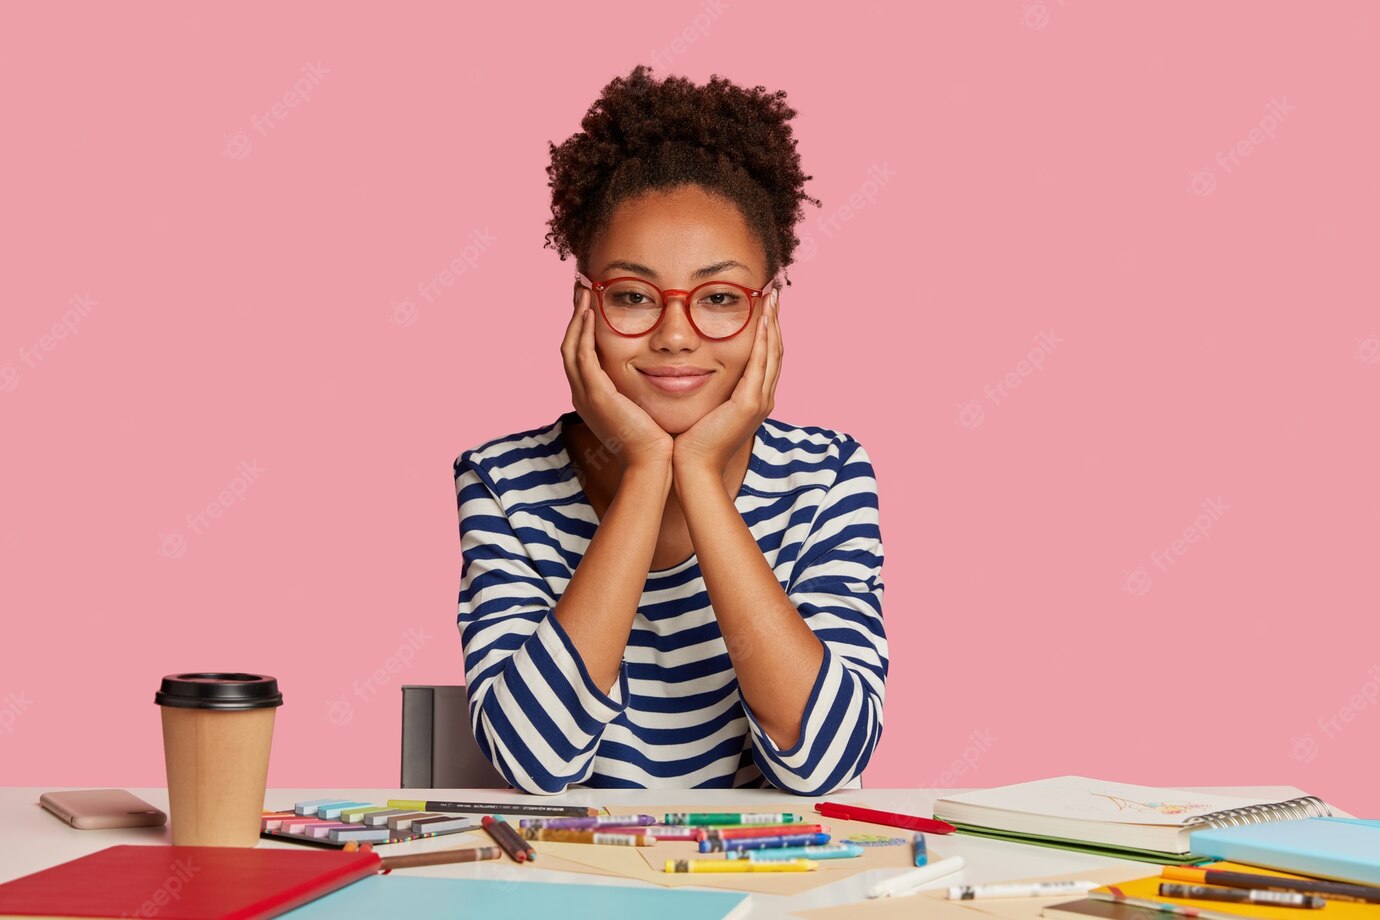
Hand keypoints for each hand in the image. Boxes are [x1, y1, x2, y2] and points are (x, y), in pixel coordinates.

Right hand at [561, 286, 672, 471]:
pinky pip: (583, 356)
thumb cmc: (653, 439)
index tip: (589, 306)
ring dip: (576, 318)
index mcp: (590, 398)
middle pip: (568, 347)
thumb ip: (636, 390)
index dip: (581, 329)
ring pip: (571, 347)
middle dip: (574, 317)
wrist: (651, 462)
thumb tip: (651, 373)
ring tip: (583, 293)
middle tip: (580, 291)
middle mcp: (581, 395)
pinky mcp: (596, 395)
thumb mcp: (640, 408)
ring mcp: (585, 395)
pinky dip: (584, 333)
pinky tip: (591, 314)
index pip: (578, 356)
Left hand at [672, 286, 782, 476]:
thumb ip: (708, 389)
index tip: (764, 306)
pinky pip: (760, 364)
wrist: (693, 468)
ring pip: (772, 353)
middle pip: (775, 351)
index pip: (766, 357)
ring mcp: (759, 401)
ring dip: (773, 323)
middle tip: (774, 294)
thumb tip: (693, 369)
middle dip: (775, 321)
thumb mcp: (704, 408)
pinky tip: (762, 320)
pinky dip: (763, 340)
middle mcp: (762, 398)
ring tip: (771, 299)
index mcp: (753, 399)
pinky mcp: (749, 404)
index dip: (768, 331)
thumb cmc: (691, 441)